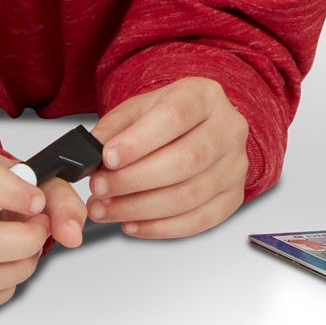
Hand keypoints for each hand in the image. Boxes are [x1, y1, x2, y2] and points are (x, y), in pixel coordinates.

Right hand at [0, 147, 85, 312]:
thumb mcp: (42, 184)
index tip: (37, 202)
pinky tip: (9, 264)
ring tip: (26, 247)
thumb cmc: (10, 192)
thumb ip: (62, 202)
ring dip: (21, 267)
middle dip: (25, 242)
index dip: (11, 192)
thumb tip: (71, 234)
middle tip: (40, 229)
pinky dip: (6, 286)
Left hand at [87, 77, 249, 238]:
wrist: (199, 129)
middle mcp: (228, 129)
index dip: (140, 141)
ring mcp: (235, 165)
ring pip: (189, 196)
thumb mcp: (138, 109)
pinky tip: (133, 222)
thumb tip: (90, 151)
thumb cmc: (169, 118)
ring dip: (140, 208)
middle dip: (134, 180)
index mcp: (205, 96)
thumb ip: (114, 128)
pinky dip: (160, 228)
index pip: (176, 116)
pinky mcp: (233, 197)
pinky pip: (199, 221)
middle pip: (186, 160)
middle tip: (99, 188)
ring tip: (107, 209)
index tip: (107, 158)